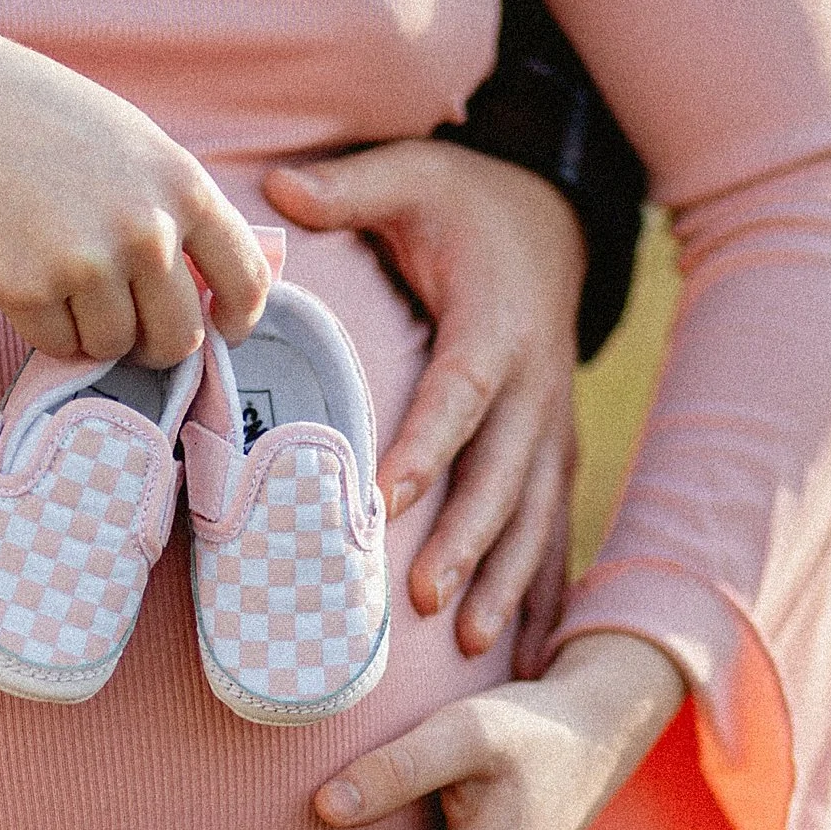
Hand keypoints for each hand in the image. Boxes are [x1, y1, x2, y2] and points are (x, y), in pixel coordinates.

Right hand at [0, 16, 270, 366]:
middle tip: (127, 326)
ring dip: (92, 331)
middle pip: (179, 337)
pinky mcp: (29, 289)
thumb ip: (180, 209)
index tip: (223, 331)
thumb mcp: (136, 146)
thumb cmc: (44, 121)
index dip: (238, 319)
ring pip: (113, 347)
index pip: (246, 279)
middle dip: (154, 344)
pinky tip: (25, 279)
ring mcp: (88, 263)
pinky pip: (57, 345)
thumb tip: (220, 286)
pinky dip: (45, 328)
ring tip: (62, 282)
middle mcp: (146, 231)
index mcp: (184, 187)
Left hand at [264, 140, 583, 672]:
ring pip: (535, 514)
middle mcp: (536, 386)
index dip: (428, 449)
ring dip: (505, 580)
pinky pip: (553, 529)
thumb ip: (348, 188)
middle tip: (424, 597)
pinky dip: (541, 591)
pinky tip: (525, 654)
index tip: (384, 501)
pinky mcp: (554, 452)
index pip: (461, 394)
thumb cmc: (466, 206)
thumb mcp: (414, 176)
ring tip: (468, 641)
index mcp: (496, 325)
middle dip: (467, 540)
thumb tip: (276, 189)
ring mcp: (552, 427)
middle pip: (503, 473)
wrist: (551, 220)